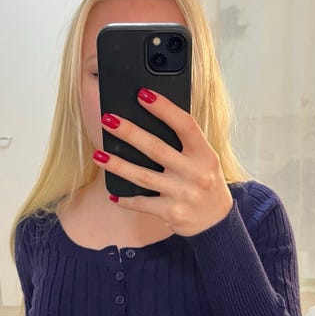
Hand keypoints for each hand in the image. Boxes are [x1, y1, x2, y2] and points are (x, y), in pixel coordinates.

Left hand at [94, 89, 232, 236]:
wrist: (216, 221)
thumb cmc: (205, 182)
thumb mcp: (204, 159)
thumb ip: (185, 143)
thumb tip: (151, 120)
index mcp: (205, 154)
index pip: (185, 125)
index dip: (164, 108)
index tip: (143, 94)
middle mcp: (195, 173)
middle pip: (156, 149)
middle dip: (129, 133)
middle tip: (107, 120)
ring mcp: (183, 194)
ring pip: (143, 177)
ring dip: (117, 165)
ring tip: (98, 155)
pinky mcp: (172, 213)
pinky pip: (142, 203)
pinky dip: (125, 199)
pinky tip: (112, 194)